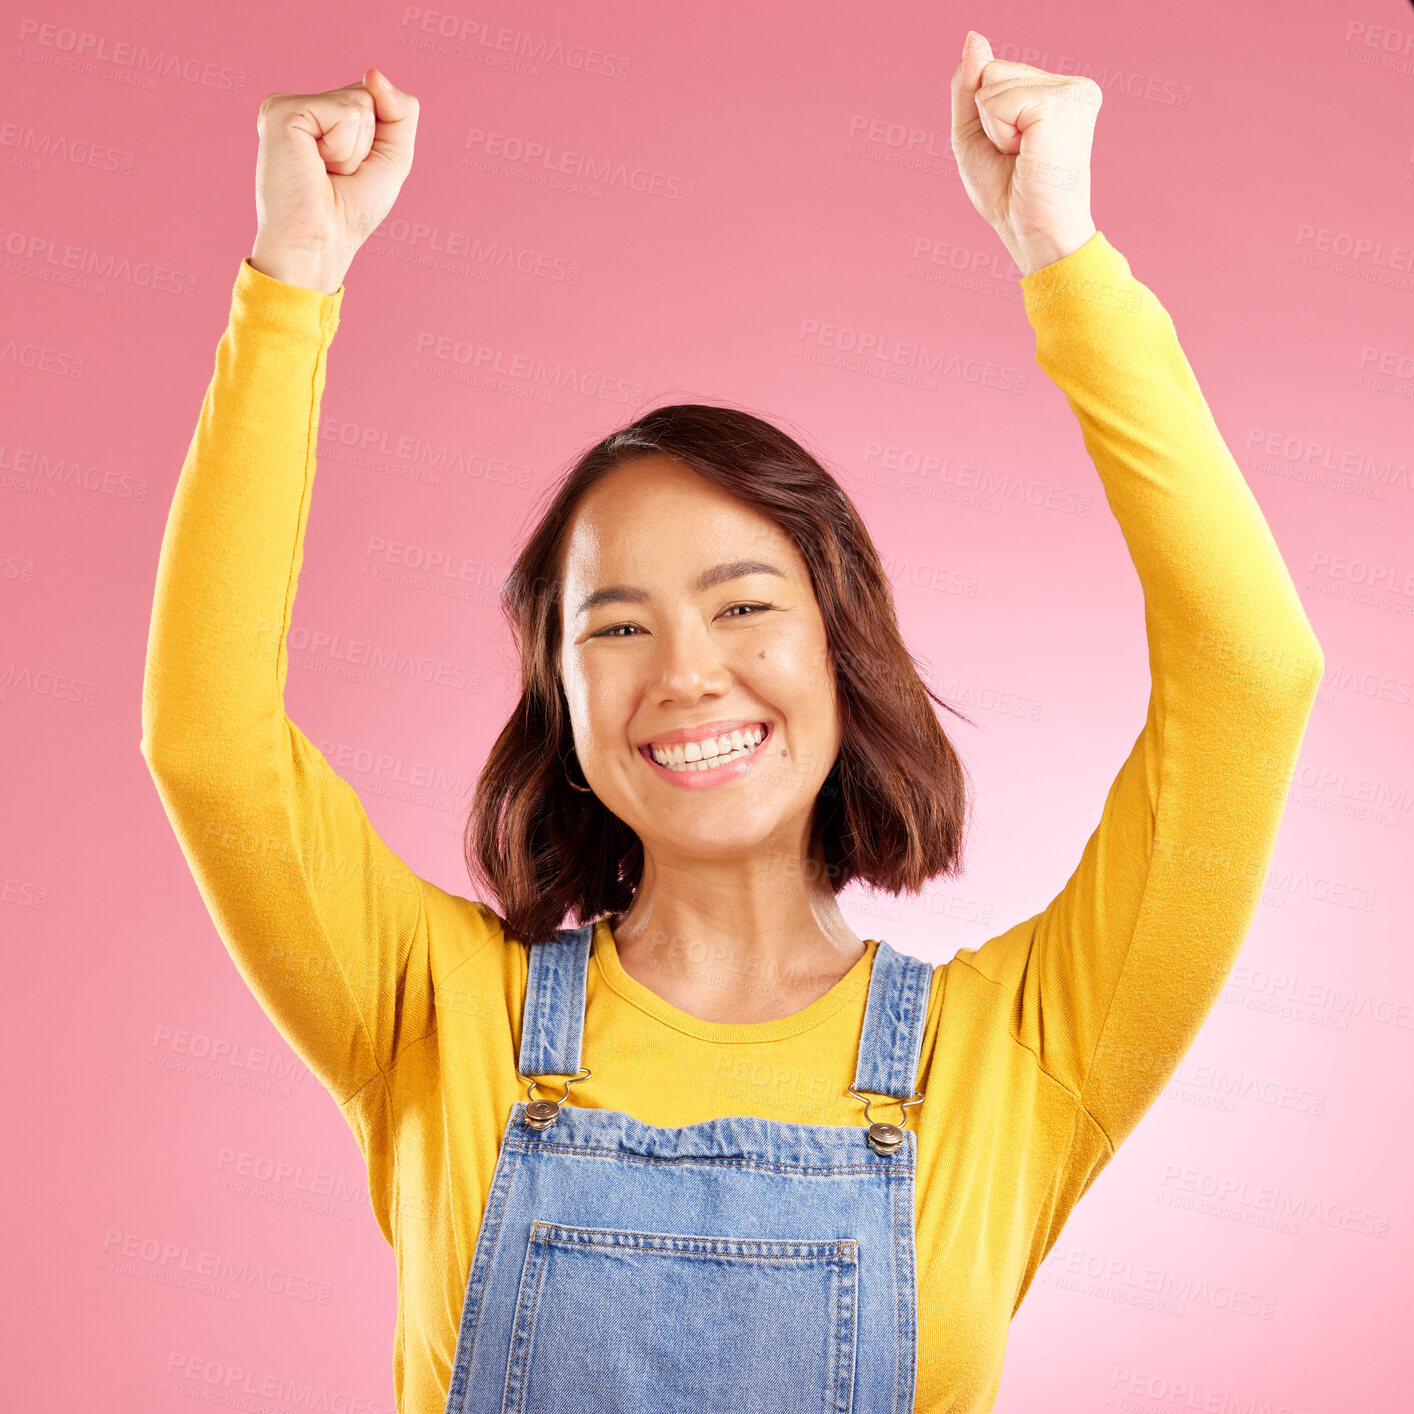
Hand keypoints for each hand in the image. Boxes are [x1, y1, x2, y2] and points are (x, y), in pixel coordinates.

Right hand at [250, 68, 419, 293]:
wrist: (320, 243)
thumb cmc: (350, 210)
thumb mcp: (391, 158)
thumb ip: (400, 112)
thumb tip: (373, 73)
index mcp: (321, 116)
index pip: (372, 99)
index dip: (378, 141)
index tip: (351, 172)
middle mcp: (302, 106)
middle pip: (368, 97)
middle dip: (369, 144)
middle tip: (337, 175)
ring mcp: (288, 105)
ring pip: (359, 104)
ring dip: (356, 150)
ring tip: (326, 172)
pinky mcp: (282, 110)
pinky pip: (345, 114)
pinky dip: (344, 148)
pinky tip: (316, 165)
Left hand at [950, 32, 1099, 276]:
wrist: (1034, 234)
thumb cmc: (1008, 195)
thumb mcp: (975, 136)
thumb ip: (970, 87)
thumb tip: (974, 38)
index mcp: (1058, 93)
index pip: (993, 73)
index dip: (985, 117)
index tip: (1012, 151)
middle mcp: (1072, 87)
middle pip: (992, 70)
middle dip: (987, 119)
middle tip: (1017, 157)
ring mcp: (1072, 91)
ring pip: (991, 81)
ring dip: (993, 128)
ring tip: (1024, 156)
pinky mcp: (1063, 102)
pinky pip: (997, 99)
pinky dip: (999, 132)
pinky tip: (1027, 154)